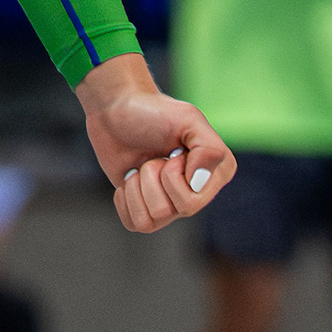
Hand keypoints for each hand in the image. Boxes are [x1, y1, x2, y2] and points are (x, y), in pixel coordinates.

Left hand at [75, 52, 234, 233]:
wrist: (116, 107)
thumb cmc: (154, 111)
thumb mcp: (188, 119)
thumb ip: (208, 149)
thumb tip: (196, 184)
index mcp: (216, 174)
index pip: (193, 202)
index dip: (173, 176)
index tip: (173, 151)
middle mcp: (197, 193)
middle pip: (171, 212)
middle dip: (153, 178)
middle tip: (154, 157)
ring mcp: (169, 202)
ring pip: (151, 220)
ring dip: (138, 186)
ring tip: (141, 164)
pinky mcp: (143, 206)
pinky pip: (135, 224)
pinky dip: (124, 199)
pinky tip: (129, 178)